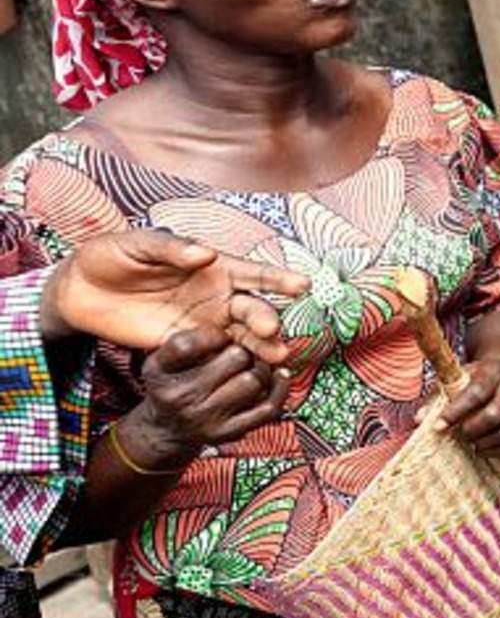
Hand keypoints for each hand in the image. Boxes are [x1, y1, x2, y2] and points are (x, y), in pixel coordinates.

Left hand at [40, 230, 307, 361]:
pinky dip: (233, 364)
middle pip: (254, 308)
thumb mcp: (137, 244)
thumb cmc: (111, 256)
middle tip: (271, 330)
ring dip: (262, 347)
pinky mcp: (184, 345)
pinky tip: (248, 372)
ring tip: (276, 358)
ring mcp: (203, 323)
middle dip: (267, 319)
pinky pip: (214, 356)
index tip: (302, 285)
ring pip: (243, 337)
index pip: (254, 273)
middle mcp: (217, 295)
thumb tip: (205, 254)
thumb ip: (171, 247)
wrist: (79, 289)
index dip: (279, 278)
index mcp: (214, 267)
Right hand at [117, 327, 289, 468]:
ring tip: (253, 365)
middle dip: (243, 348)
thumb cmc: (170, 383)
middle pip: (235, 357)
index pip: (186, 344)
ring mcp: (206, 418)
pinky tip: (279, 375)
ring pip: (254, 380)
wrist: (166, 429)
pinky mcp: (230, 432)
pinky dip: (280, 387)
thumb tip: (234, 329)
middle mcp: (180, 397)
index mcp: (159, 372)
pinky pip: (269, 407)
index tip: (222, 334)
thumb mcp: (162, 357)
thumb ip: (188, 338)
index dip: (214, 333)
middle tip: (241, 350)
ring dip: (261, 367)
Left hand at [439, 356, 499, 457]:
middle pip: (495, 416)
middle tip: (459, 436)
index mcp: (493, 372)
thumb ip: (437, 398)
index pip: (476, 393)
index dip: (456, 412)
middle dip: (472, 431)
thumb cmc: (475, 377)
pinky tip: (485, 448)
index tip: (438, 427)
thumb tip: (419, 420)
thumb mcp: (455, 379)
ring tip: (472, 444)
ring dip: (485, 444)